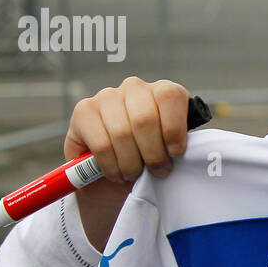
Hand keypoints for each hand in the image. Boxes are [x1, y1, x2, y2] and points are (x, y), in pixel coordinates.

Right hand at [63, 77, 189, 250]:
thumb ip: (178, 145)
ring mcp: (106, 97)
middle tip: (157, 172)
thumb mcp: (171, 151)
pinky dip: (112, 166)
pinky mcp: (83, 111)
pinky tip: (116, 173)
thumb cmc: (150, 160)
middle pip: (145, 119)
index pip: (170, 96)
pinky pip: (101, 144)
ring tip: (134, 175)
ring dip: (131, 164)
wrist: (114, 178)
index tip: (176, 154)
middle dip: (153, 154)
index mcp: (164, 92)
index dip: (174, 129)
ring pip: (122, 133)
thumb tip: (184, 152)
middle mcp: (134, 88)